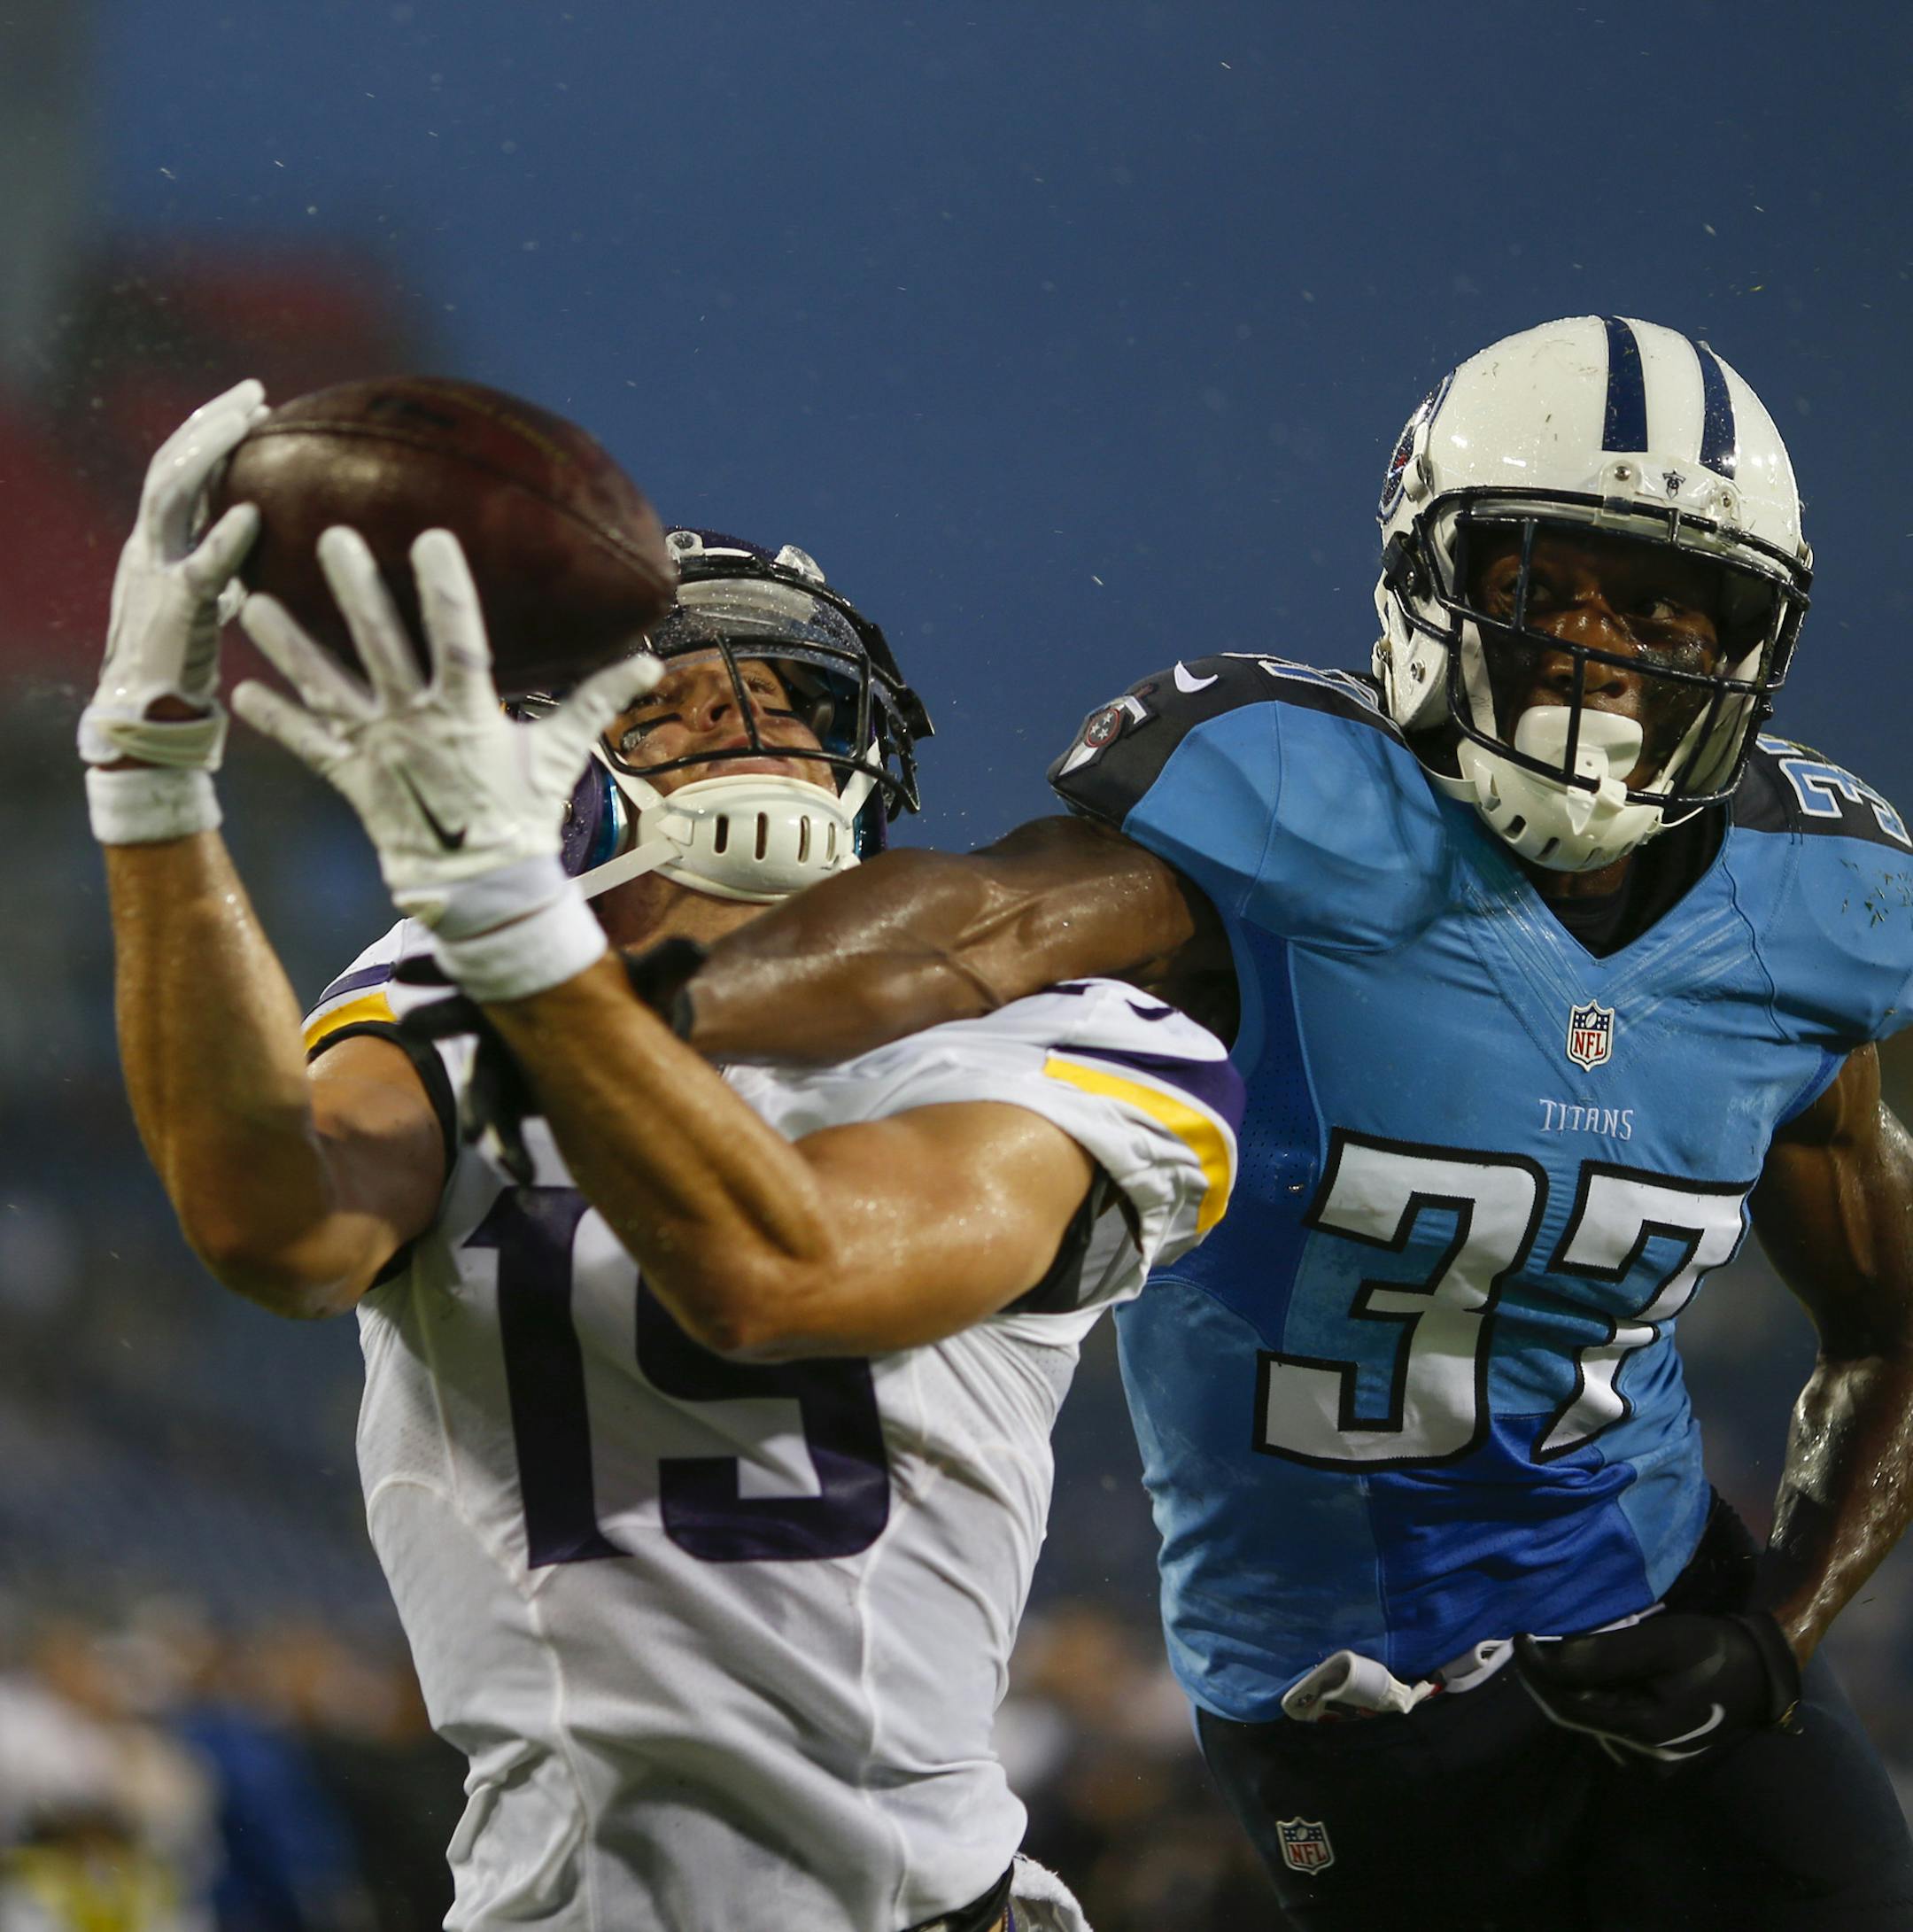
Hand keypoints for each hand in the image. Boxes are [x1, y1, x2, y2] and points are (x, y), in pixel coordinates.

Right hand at [79, 379, 267, 771]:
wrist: (141, 719)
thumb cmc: (178, 667)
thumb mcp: (201, 606)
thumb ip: (219, 576)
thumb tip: (252, 562)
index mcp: (155, 545)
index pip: (177, 471)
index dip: (208, 433)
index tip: (252, 405)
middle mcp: (147, 548)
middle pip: (170, 465)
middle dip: (210, 423)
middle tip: (256, 393)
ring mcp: (155, 573)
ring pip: (171, 494)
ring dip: (211, 453)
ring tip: (251, 422)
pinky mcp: (175, 610)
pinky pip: (200, 566)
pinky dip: (224, 536)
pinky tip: (251, 511)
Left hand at [233, 525, 659, 932]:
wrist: (482, 887)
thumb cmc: (524, 815)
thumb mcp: (561, 753)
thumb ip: (596, 700)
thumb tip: (648, 663)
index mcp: (467, 712)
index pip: (458, 639)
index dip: (445, 590)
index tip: (431, 537)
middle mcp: (415, 723)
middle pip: (380, 647)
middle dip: (356, 592)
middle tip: (332, 539)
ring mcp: (378, 750)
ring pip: (326, 687)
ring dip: (288, 645)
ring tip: (250, 603)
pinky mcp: (352, 778)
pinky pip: (308, 745)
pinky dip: (276, 720)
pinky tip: (239, 692)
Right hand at [395, 939, 705, 1183]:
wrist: (649, 1043)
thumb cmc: (639, 999)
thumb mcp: (652, 984)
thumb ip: (666, 968)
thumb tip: (697, 950)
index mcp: (528, 981)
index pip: (479, 969)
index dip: (443, 966)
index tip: (405, 966)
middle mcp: (508, 1019)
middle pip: (463, 1018)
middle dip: (436, 1020)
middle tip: (411, 1025)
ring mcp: (511, 1062)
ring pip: (481, 1084)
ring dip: (478, 1111)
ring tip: (479, 1136)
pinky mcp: (523, 1100)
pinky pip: (507, 1124)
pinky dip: (510, 1144)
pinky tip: (520, 1172)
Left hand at [1513, 1611, 1800, 1772]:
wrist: (1762, 1675)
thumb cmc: (1713, 1651)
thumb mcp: (1659, 1643)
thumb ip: (1603, 1655)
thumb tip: (1547, 1658)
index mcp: (1643, 1733)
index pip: (1566, 1707)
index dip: (1535, 1673)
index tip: (1520, 1635)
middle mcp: (1643, 1759)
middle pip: (1577, 1715)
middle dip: (1554, 1677)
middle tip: (1541, 1636)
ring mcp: (1652, 1763)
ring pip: (1593, 1718)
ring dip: (1580, 1685)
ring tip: (1586, 1648)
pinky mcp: (1658, 1757)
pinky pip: (1613, 1724)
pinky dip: (1602, 1696)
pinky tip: (1614, 1672)